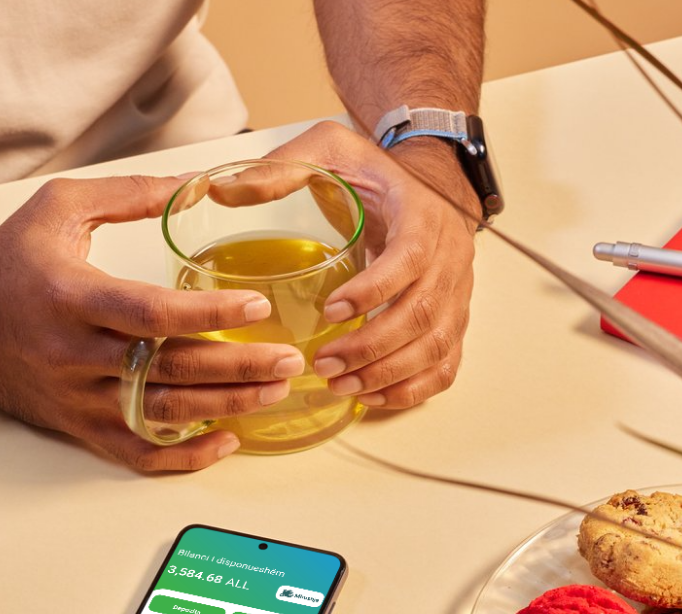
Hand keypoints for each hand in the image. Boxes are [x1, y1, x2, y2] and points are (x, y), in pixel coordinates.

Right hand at [0, 176, 305, 470]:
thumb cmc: (8, 263)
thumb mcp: (59, 208)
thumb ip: (128, 193)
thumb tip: (194, 183)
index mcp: (74, 296)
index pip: (152, 313)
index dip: (208, 314)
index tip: (257, 308)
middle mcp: (77, 354)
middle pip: (171, 369)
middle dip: (238, 367)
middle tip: (289, 361)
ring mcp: (79, 398)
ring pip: (163, 414)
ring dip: (225, 407)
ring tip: (273, 393)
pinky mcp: (79, 427)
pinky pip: (138, 453)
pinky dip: (184, 455)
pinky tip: (226, 441)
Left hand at [268, 121, 477, 409]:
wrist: (432, 181)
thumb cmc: (377, 174)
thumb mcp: (331, 151)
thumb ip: (283, 168)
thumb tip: (224, 191)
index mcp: (423, 216)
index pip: (410, 258)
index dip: (374, 290)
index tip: (331, 310)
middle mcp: (450, 258)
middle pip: (421, 314)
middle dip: (372, 348)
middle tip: (324, 364)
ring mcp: (457, 294)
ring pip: (434, 347)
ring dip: (388, 374)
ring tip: (340, 385)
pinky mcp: (454, 321)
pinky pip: (444, 366)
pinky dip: (411, 389)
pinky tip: (371, 396)